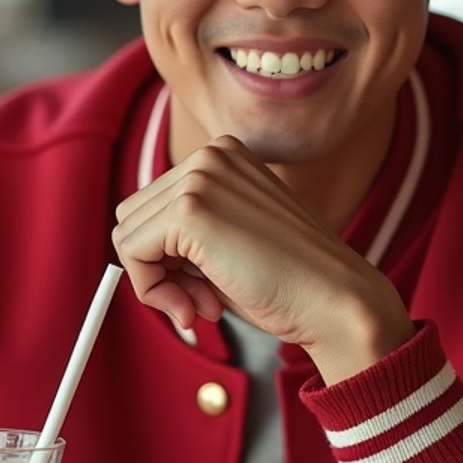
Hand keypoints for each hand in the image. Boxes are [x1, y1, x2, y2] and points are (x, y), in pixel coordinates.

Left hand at [113, 134, 413, 382]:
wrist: (334, 300)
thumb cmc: (290, 281)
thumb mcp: (230, 242)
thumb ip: (184, 237)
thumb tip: (130, 249)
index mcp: (225, 155)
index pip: (156, 203)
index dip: (168, 255)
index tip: (205, 289)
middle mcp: (211, 155)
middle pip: (135, 214)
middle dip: (159, 267)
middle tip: (201, 302)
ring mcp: (199, 179)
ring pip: (127, 234)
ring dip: (158, 283)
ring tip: (206, 305)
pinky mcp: (189, 211)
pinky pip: (130, 253)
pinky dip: (151, 291)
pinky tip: (198, 307)